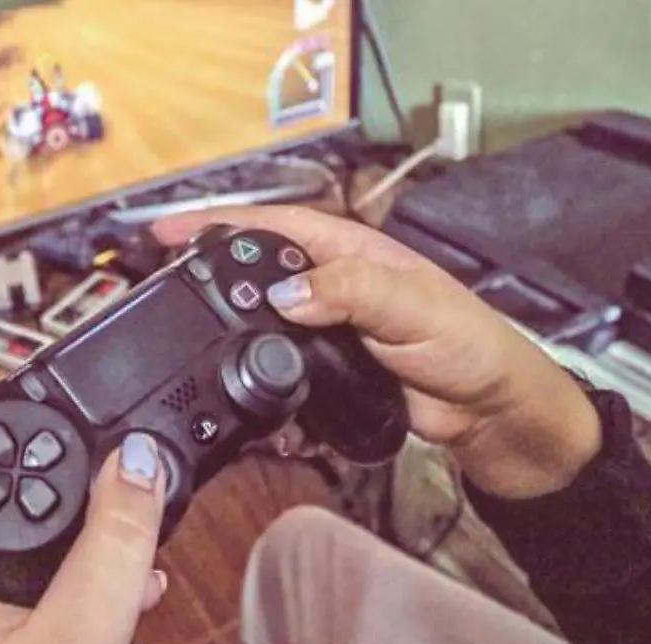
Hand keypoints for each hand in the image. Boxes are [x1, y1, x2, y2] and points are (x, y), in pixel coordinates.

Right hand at [154, 207, 602, 498]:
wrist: (487, 413)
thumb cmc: (467, 343)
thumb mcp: (411, 305)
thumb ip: (351, 292)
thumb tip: (285, 296)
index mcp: (347, 252)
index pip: (270, 227)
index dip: (217, 223)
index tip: (168, 231)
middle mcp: (329, 285)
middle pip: (254, 273)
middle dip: (207, 272)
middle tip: (162, 281)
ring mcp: (324, 329)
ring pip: (260, 324)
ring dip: (226, 330)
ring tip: (186, 337)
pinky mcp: (323, 372)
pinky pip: (276, 370)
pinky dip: (254, 380)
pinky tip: (237, 391)